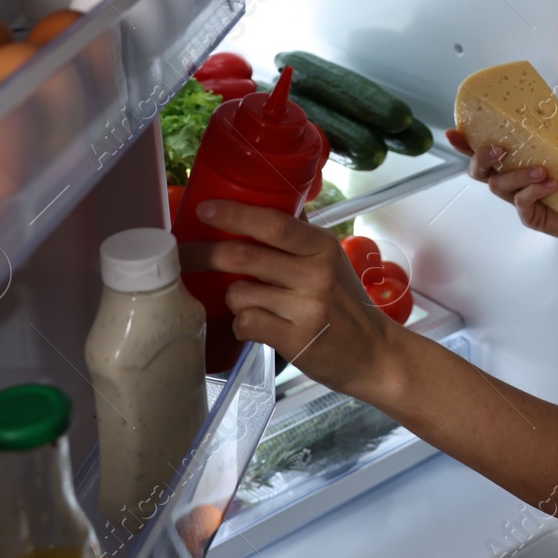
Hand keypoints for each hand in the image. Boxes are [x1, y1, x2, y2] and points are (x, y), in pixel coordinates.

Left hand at [178, 199, 401, 396]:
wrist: (373, 352)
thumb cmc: (345, 305)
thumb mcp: (331, 261)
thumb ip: (298, 239)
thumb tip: (260, 206)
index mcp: (322, 247)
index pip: (273, 223)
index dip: (235, 214)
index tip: (205, 209)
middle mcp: (316, 274)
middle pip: (244, 256)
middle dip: (204, 254)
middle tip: (184, 255)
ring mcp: (306, 308)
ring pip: (239, 293)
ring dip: (233, 298)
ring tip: (251, 303)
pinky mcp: (296, 340)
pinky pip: (246, 324)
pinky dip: (242, 324)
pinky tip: (257, 326)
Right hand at [443, 123, 557, 252]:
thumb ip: (552, 126)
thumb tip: (540, 107)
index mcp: (519, 162)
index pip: (484, 152)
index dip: (465, 144)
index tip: (454, 133)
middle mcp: (515, 181)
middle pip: (479, 173)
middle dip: (482, 159)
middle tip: (500, 151)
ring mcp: (521, 201)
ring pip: (500, 187)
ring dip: (518, 175)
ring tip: (544, 171)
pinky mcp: (531, 217)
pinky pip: (521, 204)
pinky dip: (533, 191)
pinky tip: (551, 184)